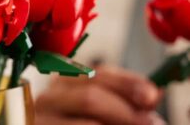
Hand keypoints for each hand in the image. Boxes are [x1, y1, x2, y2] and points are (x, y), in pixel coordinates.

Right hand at [35, 65, 164, 124]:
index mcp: (64, 81)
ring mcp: (41, 118)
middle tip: (152, 123)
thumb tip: (153, 94)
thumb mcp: (99, 106)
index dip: (127, 83)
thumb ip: (123, 100)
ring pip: (88, 122)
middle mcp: (48, 97)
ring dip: (118, 124)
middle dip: (126, 111)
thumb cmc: (75, 120)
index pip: (97, 74)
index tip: (151, 95)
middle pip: (90, 97)